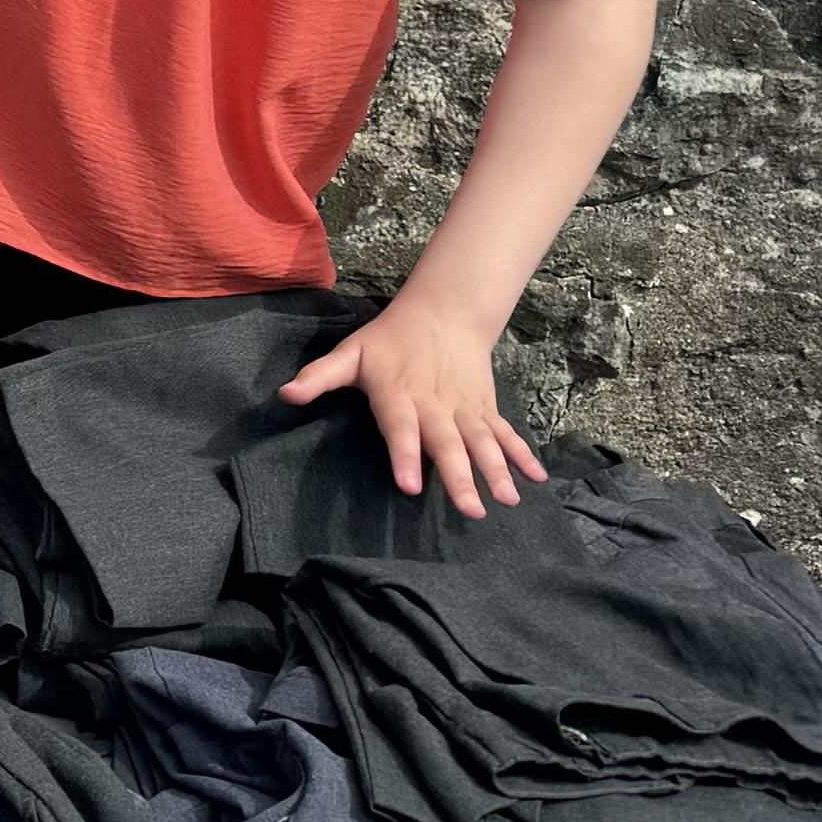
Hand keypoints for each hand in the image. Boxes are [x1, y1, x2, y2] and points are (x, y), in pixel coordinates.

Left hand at [280, 291, 546, 518]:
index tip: (409, 486)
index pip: (400, 427)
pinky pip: (505, 434)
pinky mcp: (484, 409)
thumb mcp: (350, 353)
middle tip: (471, 509)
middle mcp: (436, 405)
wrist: (444, 313)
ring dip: (497, 471)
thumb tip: (286, 394)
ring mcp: (465, 408)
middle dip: (460, 476)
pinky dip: (522, 455)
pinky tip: (536, 479)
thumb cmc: (388, 340)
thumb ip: (320, 376)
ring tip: (508, 500)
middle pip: (448, 443)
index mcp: (399, 394)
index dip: (404, 455)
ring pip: (483, 442)